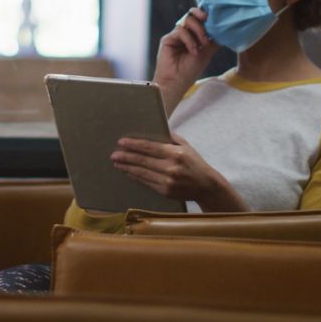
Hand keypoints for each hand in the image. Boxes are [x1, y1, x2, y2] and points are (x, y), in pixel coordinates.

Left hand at [110, 132, 247, 211]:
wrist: (206, 186)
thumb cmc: (194, 163)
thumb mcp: (186, 146)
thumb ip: (171, 138)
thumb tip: (153, 129)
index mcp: (176, 154)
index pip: (150, 147)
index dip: (134, 145)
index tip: (121, 142)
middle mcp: (171, 168)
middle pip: (143, 161)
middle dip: (126, 157)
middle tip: (114, 154)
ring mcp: (168, 181)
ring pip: (142, 173)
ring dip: (127, 167)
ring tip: (117, 163)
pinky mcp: (165, 191)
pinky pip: (146, 182)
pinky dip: (136, 177)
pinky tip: (128, 172)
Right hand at [153, 8, 218, 111]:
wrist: (176, 83)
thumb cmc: (190, 71)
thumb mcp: (207, 53)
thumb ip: (214, 41)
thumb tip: (226, 31)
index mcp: (193, 35)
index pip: (199, 19)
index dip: (206, 14)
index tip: (216, 18)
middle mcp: (184, 33)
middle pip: (192, 14)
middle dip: (201, 14)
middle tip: (207, 19)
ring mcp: (176, 35)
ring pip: (187, 20)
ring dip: (198, 30)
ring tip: (203, 43)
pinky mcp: (168, 39)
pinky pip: (180, 31)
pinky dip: (189, 40)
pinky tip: (194, 51)